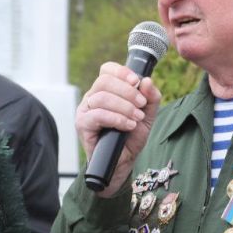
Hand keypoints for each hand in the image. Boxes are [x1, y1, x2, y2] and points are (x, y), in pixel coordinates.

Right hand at [77, 62, 160, 196]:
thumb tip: (146, 80)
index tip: (136, 81)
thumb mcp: (147, 115)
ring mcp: (85, 111)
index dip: (121, 71)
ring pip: (102, 97)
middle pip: (104, 81)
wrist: (122, 162)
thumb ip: (150, 98)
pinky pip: (98, 115)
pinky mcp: (82, 125)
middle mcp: (92, 97)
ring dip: (124, 107)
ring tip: (136, 118)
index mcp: (105, 90)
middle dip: (127, 91)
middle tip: (141, 105)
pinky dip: (117, 119)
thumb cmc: (130, 137)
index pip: (107, 70)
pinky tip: (128, 125)